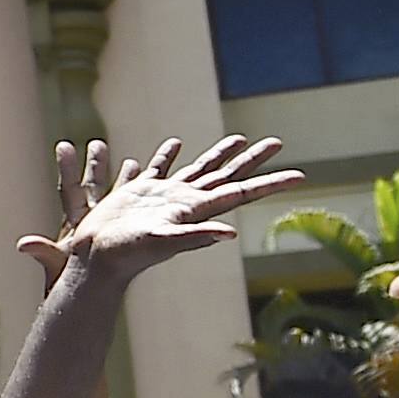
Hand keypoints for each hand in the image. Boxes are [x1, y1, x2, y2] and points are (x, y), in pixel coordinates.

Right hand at [18, 132, 296, 286]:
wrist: (98, 258)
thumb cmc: (129, 253)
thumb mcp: (163, 243)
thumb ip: (194, 237)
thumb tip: (229, 235)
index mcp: (198, 209)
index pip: (243, 191)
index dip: (272, 183)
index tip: (300, 176)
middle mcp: (188, 202)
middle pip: (229, 175)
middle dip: (255, 160)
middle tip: (279, 142)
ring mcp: (167, 197)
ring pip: (201, 168)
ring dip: (221, 154)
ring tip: (241, 139)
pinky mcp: (143, 194)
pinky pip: (161, 168)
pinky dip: (169, 155)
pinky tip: (174, 144)